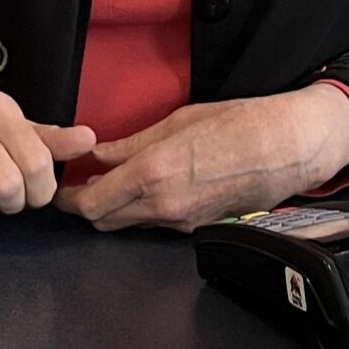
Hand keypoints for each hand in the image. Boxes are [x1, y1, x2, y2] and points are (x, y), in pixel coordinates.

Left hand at [55, 87, 348, 232]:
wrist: (288, 147)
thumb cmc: (239, 124)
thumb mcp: (178, 121)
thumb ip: (133, 143)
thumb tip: (100, 153)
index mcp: (153, 173)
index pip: (92, 203)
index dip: (69, 198)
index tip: (60, 187)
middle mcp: (164, 205)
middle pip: (104, 222)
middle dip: (87, 206)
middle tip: (80, 185)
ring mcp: (182, 222)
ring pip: (130, 225)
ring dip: (115, 210)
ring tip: (111, 184)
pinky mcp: (198, 227)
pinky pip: (157, 224)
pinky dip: (142, 211)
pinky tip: (146, 190)